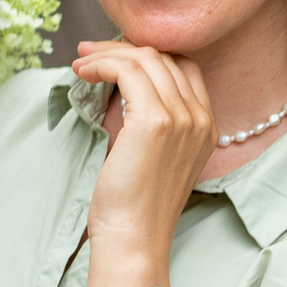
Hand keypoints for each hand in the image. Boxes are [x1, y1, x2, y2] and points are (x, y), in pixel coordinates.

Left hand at [71, 39, 212, 286]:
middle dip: (121, 47)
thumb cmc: (134, 205)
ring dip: (106, 54)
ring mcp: (182, 118)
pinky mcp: (155, 121)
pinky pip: (128, 70)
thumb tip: (120, 83)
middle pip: (164, 57)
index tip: (112, 57)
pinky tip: (84, 74)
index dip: (146, 54)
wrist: (134, 238)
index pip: (183, 67)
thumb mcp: (154, 156)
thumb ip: (152, 121)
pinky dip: (102, 64)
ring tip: (80, 64)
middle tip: (87, 53)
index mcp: (206, 126)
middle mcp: (201, 117)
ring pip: (145, 58)